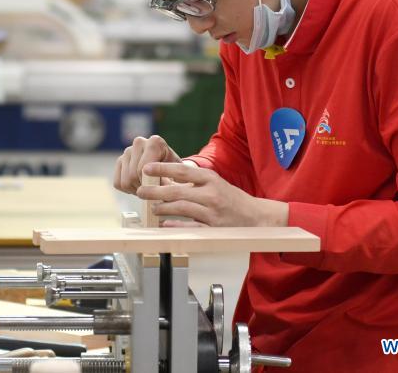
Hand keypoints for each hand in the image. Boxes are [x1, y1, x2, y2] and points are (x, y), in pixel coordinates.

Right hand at [113, 135, 181, 194]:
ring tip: (149, 189)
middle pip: (133, 175)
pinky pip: (118, 183)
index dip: (149, 184)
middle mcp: (139, 142)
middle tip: (155, 192)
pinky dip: (128, 190)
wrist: (169, 168)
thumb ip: (169, 183)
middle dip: (143, 189)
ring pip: (125, 181)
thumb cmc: (175, 173)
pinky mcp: (119, 161)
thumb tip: (158, 192)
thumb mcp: (177, 177)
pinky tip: (140, 186)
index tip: (159, 190)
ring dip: (137, 190)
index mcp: (155, 142)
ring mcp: (127, 151)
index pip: (143, 168)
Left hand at [137, 162, 288, 227]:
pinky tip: (164, 225)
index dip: (162, 168)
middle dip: (155, 191)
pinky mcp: (213, 229)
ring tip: (151, 208)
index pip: (182, 170)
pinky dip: (176, 226)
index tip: (146, 168)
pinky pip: (190, 227)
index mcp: (210, 179)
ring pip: (181, 208)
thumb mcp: (214, 183)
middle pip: (177, 191)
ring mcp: (212, 212)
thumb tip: (165, 178)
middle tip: (141, 191)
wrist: (256, 217)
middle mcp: (211, 194)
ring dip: (163, 208)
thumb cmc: (231, 199)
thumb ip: (193, 181)